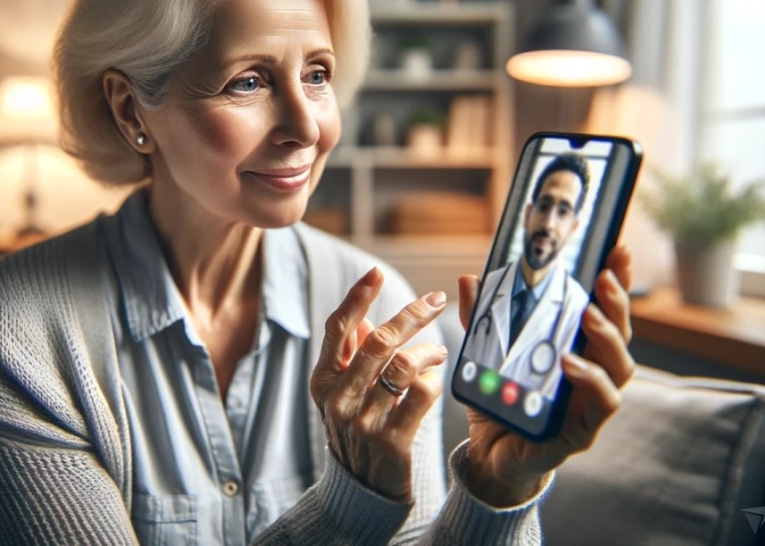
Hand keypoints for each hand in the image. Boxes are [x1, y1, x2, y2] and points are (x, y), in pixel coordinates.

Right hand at [309, 267, 448, 500]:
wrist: (363, 490)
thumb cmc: (358, 431)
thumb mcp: (346, 394)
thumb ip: (353, 357)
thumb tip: (367, 321)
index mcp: (324, 382)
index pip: (337, 329)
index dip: (356, 298)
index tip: (374, 274)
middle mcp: (339, 399)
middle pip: (377, 342)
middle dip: (409, 315)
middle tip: (433, 300)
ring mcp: (363, 422)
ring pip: (402, 366)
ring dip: (428, 349)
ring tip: (441, 348)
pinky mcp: (391, 441)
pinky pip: (420, 396)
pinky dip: (433, 380)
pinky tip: (438, 377)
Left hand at [460, 246, 635, 506]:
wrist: (489, 455)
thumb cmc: (500, 401)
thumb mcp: (485, 354)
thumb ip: (481, 318)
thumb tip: (468, 278)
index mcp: (576, 346)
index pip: (604, 308)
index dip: (616, 279)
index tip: (618, 249)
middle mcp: (593, 370)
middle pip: (621, 332)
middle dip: (618, 302)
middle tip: (603, 279)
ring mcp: (592, 401)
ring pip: (620, 367)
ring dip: (608, 338)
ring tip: (588, 316)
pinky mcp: (583, 430)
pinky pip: (602, 403)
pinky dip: (591, 381)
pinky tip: (571, 363)